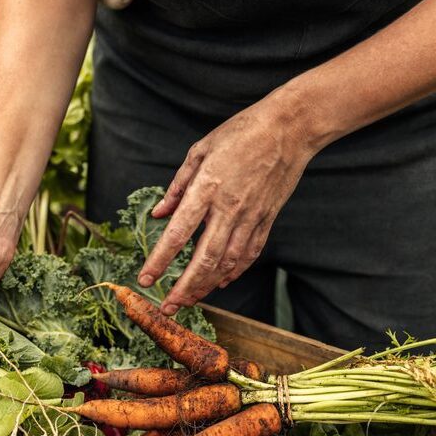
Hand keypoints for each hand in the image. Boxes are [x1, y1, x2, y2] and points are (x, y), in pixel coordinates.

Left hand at [138, 94, 315, 314]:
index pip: (177, 234)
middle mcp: (229, 208)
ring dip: (206, 286)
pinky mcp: (267, 219)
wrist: (290, 127)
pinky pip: (248, 254)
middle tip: (168, 308)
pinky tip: (220, 283)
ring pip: (227, 263)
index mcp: (207, 188)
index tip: (145, 279)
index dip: (159, 261)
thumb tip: (158, 214)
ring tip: (189, 300)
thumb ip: (177, 186)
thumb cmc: (241, 132)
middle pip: (203, 259)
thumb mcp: (200, 150)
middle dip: (183, 288)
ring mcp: (251, 217)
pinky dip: (233, 272)